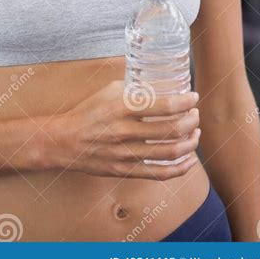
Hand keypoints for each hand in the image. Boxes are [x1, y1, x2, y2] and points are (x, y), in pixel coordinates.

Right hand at [50, 79, 199, 179]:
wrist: (64, 141)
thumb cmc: (88, 112)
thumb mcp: (108, 91)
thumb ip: (134, 89)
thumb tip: (159, 84)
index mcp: (122, 108)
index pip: (164, 106)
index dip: (185, 102)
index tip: (194, 98)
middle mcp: (125, 131)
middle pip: (172, 129)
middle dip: (192, 121)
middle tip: (195, 115)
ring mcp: (125, 154)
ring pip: (170, 152)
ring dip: (190, 143)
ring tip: (195, 134)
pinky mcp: (125, 170)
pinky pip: (159, 173)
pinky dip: (180, 168)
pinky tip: (188, 160)